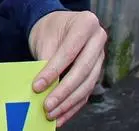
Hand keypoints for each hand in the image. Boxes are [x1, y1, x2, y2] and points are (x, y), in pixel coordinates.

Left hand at [29, 10, 106, 125]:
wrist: (56, 24)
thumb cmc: (49, 28)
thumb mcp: (44, 37)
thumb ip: (45, 59)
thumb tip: (42, 87)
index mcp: (86, 23)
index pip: (69, 52)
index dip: (53, 72)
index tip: (37, 86)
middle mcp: (98, 39)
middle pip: (82, 71)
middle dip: (63, 91)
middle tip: (47, 105)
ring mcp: (101, 56)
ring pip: (87, 84)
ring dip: (68, 102)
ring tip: (52, 114)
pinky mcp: (97, 71)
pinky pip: (87, 91)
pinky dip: (74, 105)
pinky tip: (62, 115)